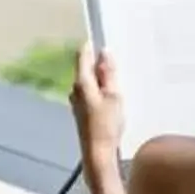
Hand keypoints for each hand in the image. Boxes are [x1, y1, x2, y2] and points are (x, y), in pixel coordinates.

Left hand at [70, 43, 125, 172]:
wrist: (97, 153)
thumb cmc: (107, 125)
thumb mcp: (114, 96)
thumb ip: (109, 74)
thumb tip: (105, 53)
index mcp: (82, 83)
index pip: (82, 55)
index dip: (93, 45)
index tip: (104, 39)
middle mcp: (75, 90)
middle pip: (86, 68)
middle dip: (101, 63)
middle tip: (118, 61)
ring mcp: (77, 101)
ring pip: (90, 81)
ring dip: (102, 78)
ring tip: (119, 80)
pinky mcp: (82, 111)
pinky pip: (91, 93)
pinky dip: (101, 90)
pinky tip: (113, 97)